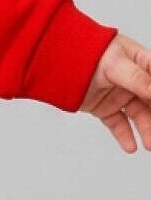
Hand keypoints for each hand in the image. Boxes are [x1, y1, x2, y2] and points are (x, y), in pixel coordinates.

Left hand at [79, 31, 150, 151]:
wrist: (58, 61)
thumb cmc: (88, 52)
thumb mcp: (115, 63)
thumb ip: (136, 78)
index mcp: (142, 63)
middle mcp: (134, 81)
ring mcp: (119, 95)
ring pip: (138, 116)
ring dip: (145, 130)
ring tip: (149, 144)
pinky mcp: (105, 107)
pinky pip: (118, 124)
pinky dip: (124, 136)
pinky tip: (131, 147)